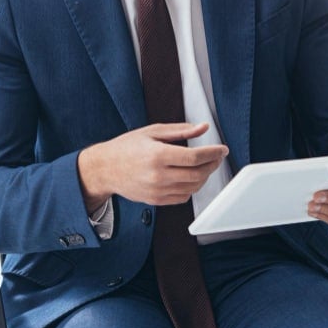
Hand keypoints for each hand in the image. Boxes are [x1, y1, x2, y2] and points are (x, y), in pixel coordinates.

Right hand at [76, 123, 227, 210]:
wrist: (105, 169)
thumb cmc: (126, 147)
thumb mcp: (152, 131)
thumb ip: (180, 131)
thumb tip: (203, 127)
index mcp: (157, 155)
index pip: (194, 157)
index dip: (213, 153)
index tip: (222, 148)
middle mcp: (158, 175)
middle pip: (197, 174)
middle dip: (212, 165)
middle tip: (217, 156)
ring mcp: (157, 190)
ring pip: (193, 188)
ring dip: (204, 177)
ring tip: (205, 165)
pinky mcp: (156, 200)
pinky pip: (183, 197)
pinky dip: (192, 187)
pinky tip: (191, 176)